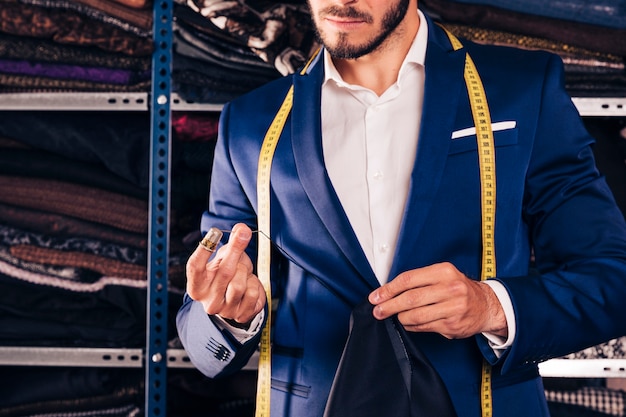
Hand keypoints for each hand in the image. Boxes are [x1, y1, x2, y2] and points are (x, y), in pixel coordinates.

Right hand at [185, 223, 265, 325]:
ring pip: (239, 284)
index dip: (205, 249)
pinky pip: (253, 294)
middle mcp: (208, 301)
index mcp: (196, 286)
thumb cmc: (225, 276)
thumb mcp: (223, 260)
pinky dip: (254, 284)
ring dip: (245, 271)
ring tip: (243, 271)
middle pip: (224, 272)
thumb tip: (241, 229)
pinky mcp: (241, 316)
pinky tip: (249, 284)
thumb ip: (230, 244)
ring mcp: (225, 311)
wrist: (234, 302)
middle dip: (236, 250)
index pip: (195, 266)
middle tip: (243, 233)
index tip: (215, 232)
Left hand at [368, 262, 506, 338]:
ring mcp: (453, 308)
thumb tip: (388, 292)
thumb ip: (419, 281)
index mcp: (444, 271)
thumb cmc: (458, 289)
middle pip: (410, 298)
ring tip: (394, 317)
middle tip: (377, 311)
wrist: (487, 306)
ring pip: (415, 315)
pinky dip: (412, 326)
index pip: (409, 279)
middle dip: (389, 306)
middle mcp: (450, 288)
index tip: (376, 296)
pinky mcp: (452, 325)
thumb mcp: (443, 276)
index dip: (389, 289)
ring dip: (400, 318)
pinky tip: (408, 323)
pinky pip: (424, 327)